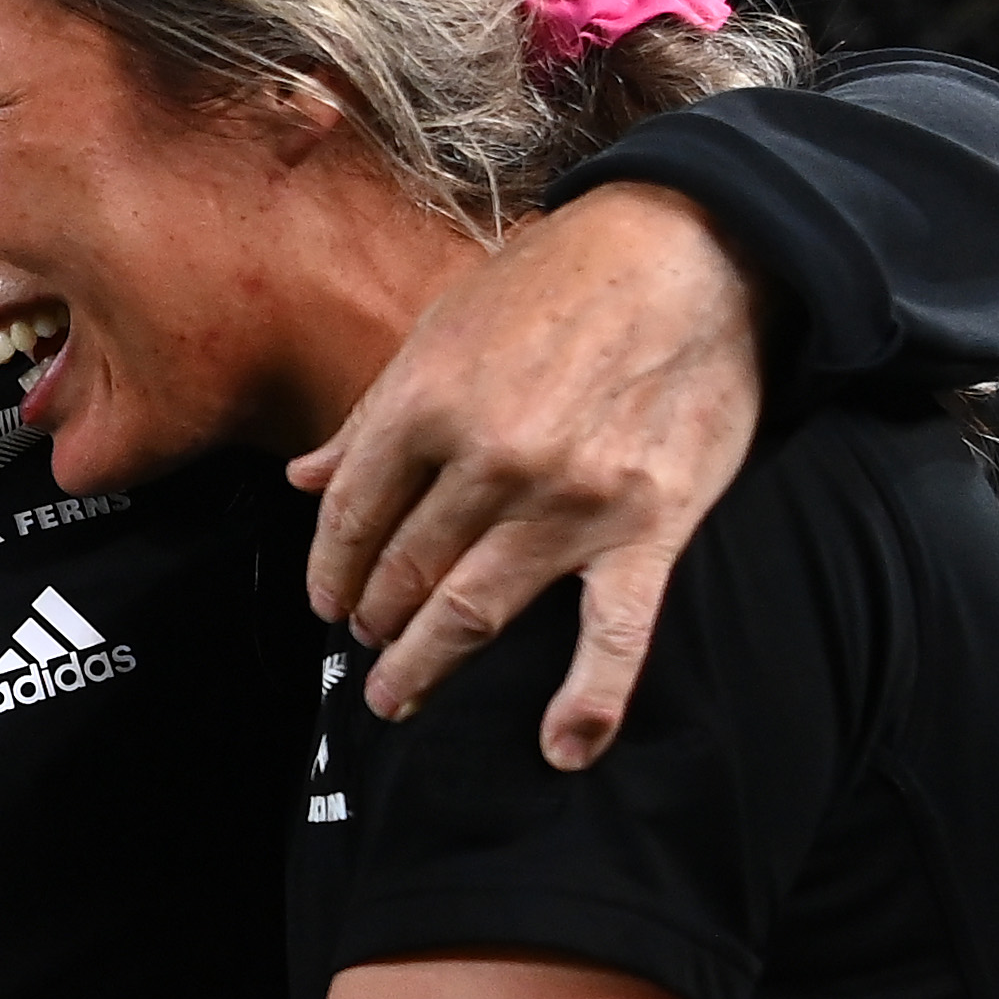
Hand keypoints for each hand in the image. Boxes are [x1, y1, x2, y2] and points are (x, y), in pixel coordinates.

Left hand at [292, 181, 761, 771]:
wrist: (696, 248)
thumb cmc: (560, 279)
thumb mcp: (444, 326)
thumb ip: (372, 415)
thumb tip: (303, 479)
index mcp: (425, 404)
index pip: (349, 517)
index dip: (328, 570)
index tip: (325, 600)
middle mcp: (487, 462)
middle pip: (404, 571)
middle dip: (373, 615)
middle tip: (366, 639)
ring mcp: (568, 503)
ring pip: (474, 611)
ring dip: (426, 662)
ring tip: (397, 692)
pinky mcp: (648, 527)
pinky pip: (615, 633)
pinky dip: (590, 699)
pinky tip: (563, 750)